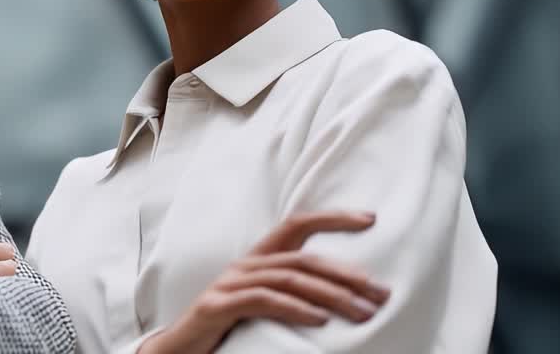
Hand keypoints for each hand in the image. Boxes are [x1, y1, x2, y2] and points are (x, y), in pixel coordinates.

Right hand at [140, 211, 389, 353]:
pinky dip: (296, 309)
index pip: (296, 225)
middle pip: (302, 258)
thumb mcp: (261, 307)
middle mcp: (243, 265)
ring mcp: (229, 283)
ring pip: (289, 279)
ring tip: (362, 312)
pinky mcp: (218, 305)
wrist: (178, 351)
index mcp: (256, 260)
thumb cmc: (225, 329)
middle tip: (381, 292)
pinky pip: (263, 301)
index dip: (332, 218)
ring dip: (331, 295)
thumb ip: (290, 295)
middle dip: (346, 274)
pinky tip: (321, 320)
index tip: (370, 218)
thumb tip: (343, 298)